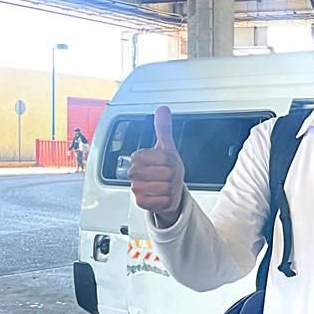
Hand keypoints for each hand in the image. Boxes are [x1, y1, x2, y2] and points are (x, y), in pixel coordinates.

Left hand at [129, 106, 185, 227]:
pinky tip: (150, 195)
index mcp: (170, 157)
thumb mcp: (165, 146)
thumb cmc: (168, 169)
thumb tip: (163, 109)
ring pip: (138, 188)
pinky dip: (142, 199)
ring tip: (147, 185)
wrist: (177, 194)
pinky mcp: (164, 204)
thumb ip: (162, 128)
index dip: (136, 159)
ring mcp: (169, 189)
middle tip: (143, 175)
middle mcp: (172, 173)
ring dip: (139, 187)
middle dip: (136, 174)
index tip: (143, 161)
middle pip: (136, 173)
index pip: (138, 157)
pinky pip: (142, 201)